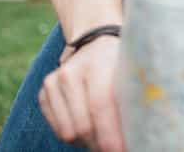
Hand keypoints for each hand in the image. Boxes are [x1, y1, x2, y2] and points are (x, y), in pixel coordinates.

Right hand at [39, 35, 125, 151]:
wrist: (95, 43)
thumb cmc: (121, 62)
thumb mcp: (131, 73)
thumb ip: (132, 99)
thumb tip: (140, 134)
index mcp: (97, 64)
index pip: (100, 106)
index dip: (110, 135)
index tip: (121, 151)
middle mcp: (70, 73)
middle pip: (82, 125)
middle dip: (100, 143)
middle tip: (116, 148)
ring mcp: (53, 83)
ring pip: (68, 132)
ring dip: (88, 142)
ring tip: (105, 137)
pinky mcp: (44, 93)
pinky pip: (58, 129)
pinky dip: (75, 136)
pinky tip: (91, 127)